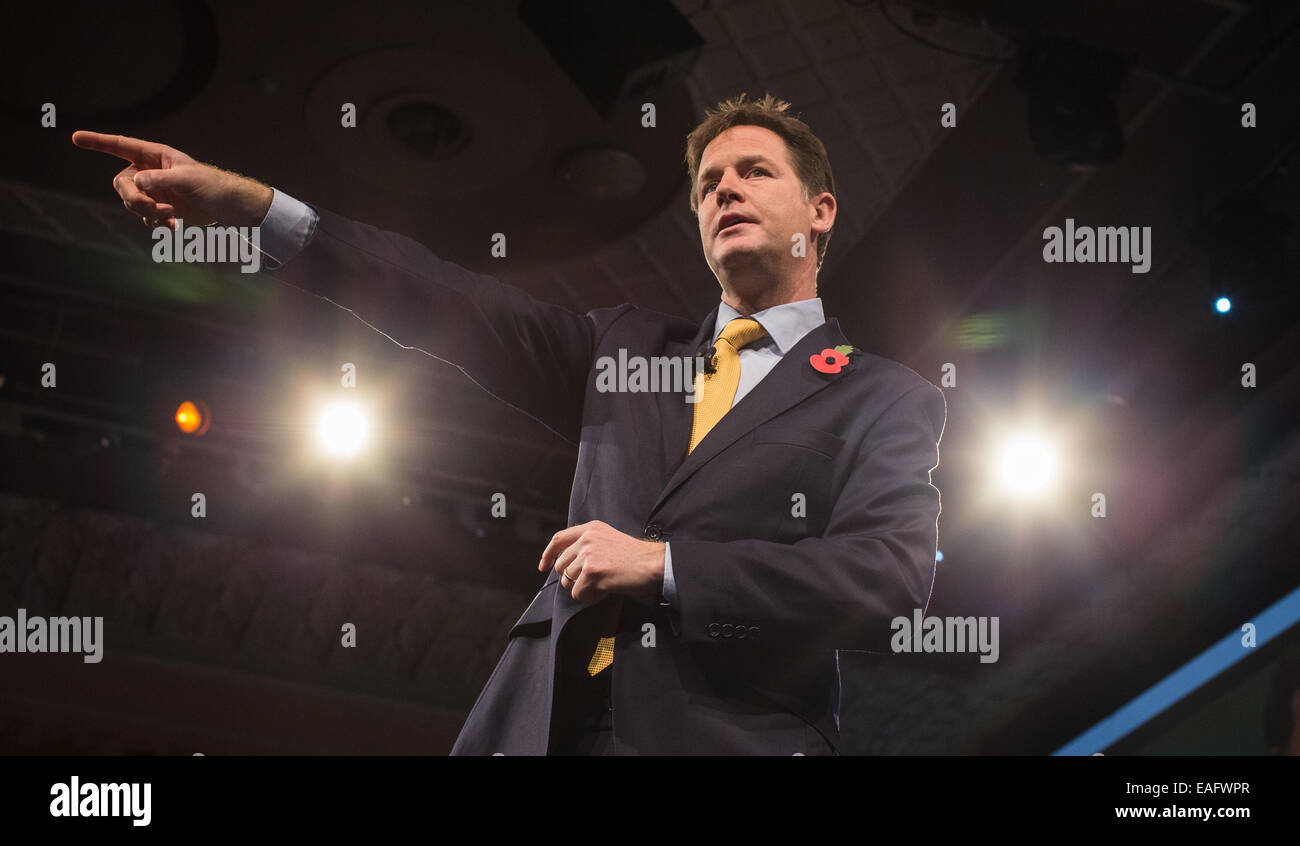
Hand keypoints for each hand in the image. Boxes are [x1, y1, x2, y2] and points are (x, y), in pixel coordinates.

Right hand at [71, 130, 272, 228]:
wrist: (227, 206)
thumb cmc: (210, 184)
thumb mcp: (186, 178)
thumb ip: (160, 179)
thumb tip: (137, 181)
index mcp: (154, 156)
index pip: (120, 146)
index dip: (98, 142)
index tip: (76, 138)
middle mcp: (149, 171)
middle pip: (122, 184)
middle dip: (134, 198)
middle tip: (152, 208)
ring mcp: (153, 191)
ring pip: (131, 203)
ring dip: (147, 213)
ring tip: (169, 216)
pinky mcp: (160, 208)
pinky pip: (145, 217)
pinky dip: (155, 223)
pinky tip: (172, 225)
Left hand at [539, 520, 664, 604]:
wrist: (654, 564)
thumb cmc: (637, 557)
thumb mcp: (609, 540)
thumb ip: (589, 546)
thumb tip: (569, 566)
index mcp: (591, 529)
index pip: (559, 539)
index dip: (548, 555)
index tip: (543, 567)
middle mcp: (587, 539)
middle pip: (561, 566)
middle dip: (572, 579)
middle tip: (590, 584)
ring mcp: (588, 554)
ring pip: (568, 581)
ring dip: (583, 590)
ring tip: (602, 587)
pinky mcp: (592, 571)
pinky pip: (579, 593)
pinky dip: (590, 598)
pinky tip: (604, 592)